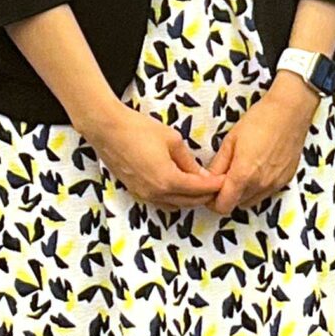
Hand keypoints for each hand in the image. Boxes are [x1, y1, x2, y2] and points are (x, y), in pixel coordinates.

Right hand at [85, 103, 218, 210]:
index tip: (226, 180)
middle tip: (218, 185)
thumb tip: (202, 175)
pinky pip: (161, 202)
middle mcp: (156, 193)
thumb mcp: (172, 140)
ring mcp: (144, 195)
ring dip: (190, 199)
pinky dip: (174, 198)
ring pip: (175, 205)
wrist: (108, 130)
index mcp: (168, 180)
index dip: (215, 186)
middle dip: (205, 195)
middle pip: (189, 202)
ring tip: (201, 186)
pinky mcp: (136, 192)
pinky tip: (180, 186)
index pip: (199, 190)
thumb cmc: (139, 130)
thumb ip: (189, 161)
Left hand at [205, 75, 318, 214]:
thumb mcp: (231, 140)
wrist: (290, 111)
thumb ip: (218, 165)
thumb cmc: (260, 120)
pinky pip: (266, 193)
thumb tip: (208, 180)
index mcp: (243, 175)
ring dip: (243, 193)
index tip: (211, 189)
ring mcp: (275, 184)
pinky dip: (258, 187)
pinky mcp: (286, 180)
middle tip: (225, 176)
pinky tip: (258, 168)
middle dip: (227, 195)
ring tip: (242, 171)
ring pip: (251, 201)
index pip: (222, 206)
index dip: (212, 200)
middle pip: (236, 205)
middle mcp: (260, 185)